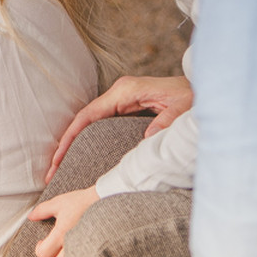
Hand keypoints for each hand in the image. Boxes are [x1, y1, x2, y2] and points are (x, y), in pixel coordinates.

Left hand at [29, 187, 99, 256]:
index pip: (44, 254)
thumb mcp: (59, 202)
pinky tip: (74, 250)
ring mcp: (84, 250)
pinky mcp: (93, 252)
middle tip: (50, 247)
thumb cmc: (82, 201)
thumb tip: (31, 216)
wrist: (105, 201)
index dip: (39, 249)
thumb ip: (43, 210)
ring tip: (62, 249)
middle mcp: (72, 245)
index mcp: (62, 233)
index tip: (41, 242)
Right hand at [46, 75, 192, 183]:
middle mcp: (119, 93)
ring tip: (61, 166)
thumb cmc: (193, 95)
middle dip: (66, 144)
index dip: (70, 137)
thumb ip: (165, 122)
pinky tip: (82, 154)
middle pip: (84, 119)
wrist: (204, 86)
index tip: (58, 157)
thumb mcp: (182, 109)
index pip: (88, 115)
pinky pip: (101, 123)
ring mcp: (122, 99)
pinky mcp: (127, 106)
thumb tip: (146, 140)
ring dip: (74, 142)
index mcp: (125, 92)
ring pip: (90, 122)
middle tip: (52, 170)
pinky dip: (88, 138)